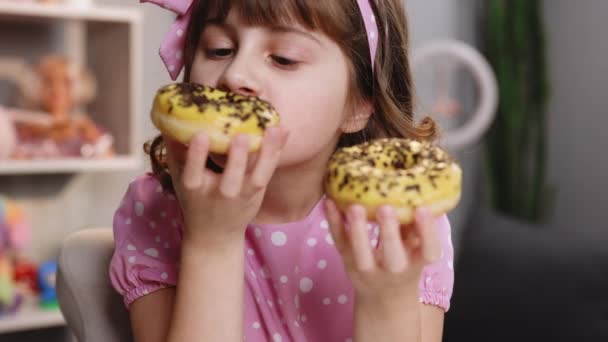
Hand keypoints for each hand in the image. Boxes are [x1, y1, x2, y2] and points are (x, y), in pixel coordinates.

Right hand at [165, 127, 288, 248]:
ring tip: (273, 129)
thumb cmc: (195, 198)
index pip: (193, 172)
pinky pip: (268, 172)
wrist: (215, 234)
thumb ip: (175, 150)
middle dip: (237, 158)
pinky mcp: (257, 193)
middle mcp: (220, 194)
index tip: (200, 135)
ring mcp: (242, 195)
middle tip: (241, 136)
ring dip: (266, 153)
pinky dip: (276, 151)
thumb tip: (168, 117)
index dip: (197, 155)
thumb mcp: (179, 177)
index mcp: (194, 188)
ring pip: (257, 176)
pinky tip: (282, 131)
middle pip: (230, 178)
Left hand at [324, 200, 440, 303]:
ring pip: (361, 254)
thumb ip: (417, 225)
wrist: (384, 296)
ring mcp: (368, 268)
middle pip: (393, 257)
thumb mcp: (416, 247)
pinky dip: (333, 223)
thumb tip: (419, 188)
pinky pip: (339, 242)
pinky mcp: (347, 261)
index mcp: (417, 262)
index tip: (423, 209)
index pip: (428, 251)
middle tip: (385, 208)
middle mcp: (394, 270)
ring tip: (355, 207)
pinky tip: (329, 202)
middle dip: (389, 233)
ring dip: (357, 230)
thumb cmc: (405, 260)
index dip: (427, 232)